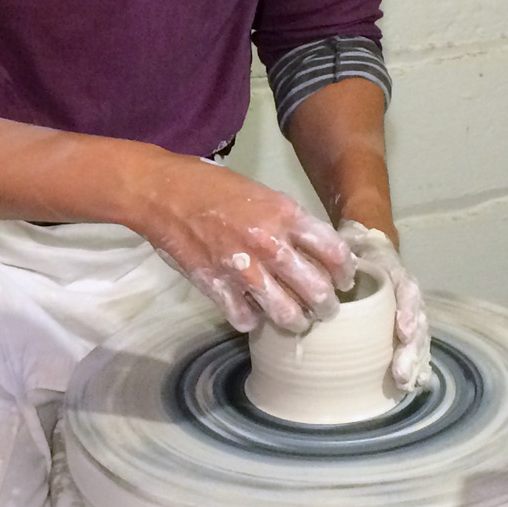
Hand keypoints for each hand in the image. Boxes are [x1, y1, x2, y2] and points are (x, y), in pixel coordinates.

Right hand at [143, 158, 353, 332]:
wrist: (162, 192)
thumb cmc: (211, 186)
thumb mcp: (261, 192)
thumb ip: (288, 221)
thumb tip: (311, 250)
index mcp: (285, 214)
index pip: (334, 253)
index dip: (345, 272)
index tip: (344, 280)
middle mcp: (269, 243)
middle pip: (317, 291)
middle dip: (326, 305)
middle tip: (325, 308)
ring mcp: (242, 269)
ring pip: (286, 313)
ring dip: (295, 320)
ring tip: (295, 320)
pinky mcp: (216, 287)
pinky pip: (246, 319)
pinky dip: (252, 320)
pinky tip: (252, 312)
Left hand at [338, 220, 430, 389]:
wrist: (368, 245)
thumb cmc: (354, 249)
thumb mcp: (346, 245)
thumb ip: (339, 258)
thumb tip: (324, 276)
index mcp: (394, 273)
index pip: (407, 291)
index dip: (408, 311)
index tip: (403, 332)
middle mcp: (406, 295)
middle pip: (416, 322)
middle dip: (411, 350)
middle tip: (401, 375)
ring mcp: (407, 312)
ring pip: (419, 338)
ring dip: (415, 363)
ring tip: (406, 385)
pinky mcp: (403, 327)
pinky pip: (415, 347)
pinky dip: (417, 366)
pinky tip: (415, 385)